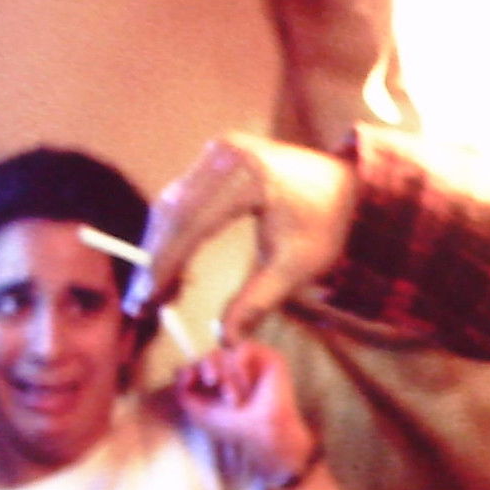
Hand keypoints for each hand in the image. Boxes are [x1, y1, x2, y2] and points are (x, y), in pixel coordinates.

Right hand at [139, 134, 357, 341]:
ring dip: (159, 248)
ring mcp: (220, 150)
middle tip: (140, 306)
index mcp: (249, 178)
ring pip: (172, 204)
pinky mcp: (217, 155)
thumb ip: (257, 301)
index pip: (192, 224)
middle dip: (154, 261)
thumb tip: (225, 340)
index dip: (166, 265)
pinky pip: (183, 195)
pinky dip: (173, 231)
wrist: (348, 186)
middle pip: (174, 212)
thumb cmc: (326, 226)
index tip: (149, 301)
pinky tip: (172, 269)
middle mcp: (228, 154)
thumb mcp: (296, 267)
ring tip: (157, 295)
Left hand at [175, 340, 316, 485]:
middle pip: (208, 355)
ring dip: (226, 378)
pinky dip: (239, 369)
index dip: (191, 370)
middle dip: (207, 369)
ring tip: (234, 400)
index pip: (197, 364)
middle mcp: (234, 370)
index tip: (194, 383)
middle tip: (213, 384)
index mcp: (219, 381)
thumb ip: (182, 390)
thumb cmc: (233, 426)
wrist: (262, 432)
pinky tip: (247, 386)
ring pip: (224, 353)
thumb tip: (184, 369)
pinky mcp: (267, 357)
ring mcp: (251, 362)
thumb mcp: (197, 411)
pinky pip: (242, 349)